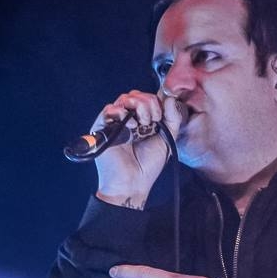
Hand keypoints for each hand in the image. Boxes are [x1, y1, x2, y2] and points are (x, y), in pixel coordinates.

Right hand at [92, 90, 184, 205]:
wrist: (133, 182)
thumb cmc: (148, 165)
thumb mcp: (168, 139)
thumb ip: (173, 118)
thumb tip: (170, 97)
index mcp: (144, 120)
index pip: (149, 98)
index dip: (156, 101)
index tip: (161, 115)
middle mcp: (130, 119)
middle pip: (137, 95)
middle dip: (148, 103)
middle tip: (153, 120)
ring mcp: (116, 122)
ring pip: (125, 98)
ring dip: (138, 106)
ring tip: (143, 123)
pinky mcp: (103, 127)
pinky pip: (109, 109)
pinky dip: (122, 113)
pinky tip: (132, 127)